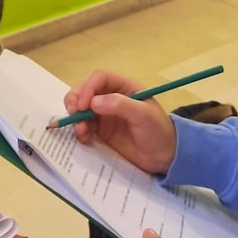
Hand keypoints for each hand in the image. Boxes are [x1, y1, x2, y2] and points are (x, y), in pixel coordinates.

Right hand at [60, 70, 176, 173]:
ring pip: (81, 109)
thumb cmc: (159, 132)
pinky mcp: (102, 131)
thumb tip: (94, 102)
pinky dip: (79, 130)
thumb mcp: (143, 116)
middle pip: (86, 91)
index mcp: (125, 87)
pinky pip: (84, 126)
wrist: (164, 158)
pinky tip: (84, 139)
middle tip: (73, 115)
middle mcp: (112, 97)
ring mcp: (105, 114)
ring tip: (81, 132)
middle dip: (76, 101)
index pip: (100, 79)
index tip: (83, 105)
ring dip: (76, 118)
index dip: (88, 88)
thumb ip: (120, 105)